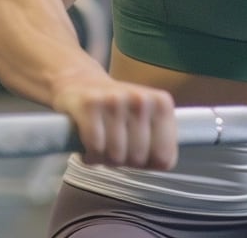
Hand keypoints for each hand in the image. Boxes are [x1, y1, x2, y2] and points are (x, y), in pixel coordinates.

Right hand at [53, 77, 177, 168]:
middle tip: (115, 149)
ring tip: (102, 146)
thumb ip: (160, 141)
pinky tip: (89, 146)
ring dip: (104, 159)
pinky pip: (95, 148)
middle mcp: (142, 100)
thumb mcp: (148, 119)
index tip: (139, 156)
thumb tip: (162, 164)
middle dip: (124, 162)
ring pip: (116, 156)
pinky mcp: (90, 105)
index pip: (165, 157)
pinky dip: (90, 155)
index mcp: (162, 104)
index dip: (149, 164)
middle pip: (138, 159)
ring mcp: (116, 101)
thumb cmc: (118, 108)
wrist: (82, 82)